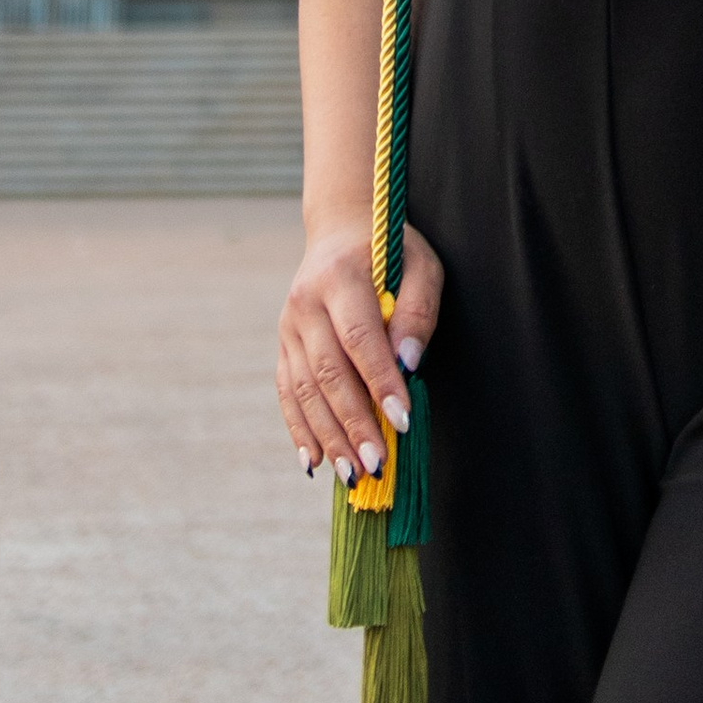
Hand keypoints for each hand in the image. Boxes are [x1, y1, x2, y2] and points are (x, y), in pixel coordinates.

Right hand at [277, 215, 444, 478]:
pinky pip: (287, 393)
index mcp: (340, 276)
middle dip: (353, 423)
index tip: (402, 421)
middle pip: (328, 372)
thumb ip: (419, 308)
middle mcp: (306, 303)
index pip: (360, 338)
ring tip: (352, 474)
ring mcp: (288, 326)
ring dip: (328, 436)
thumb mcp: (420, 263)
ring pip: (304, 390)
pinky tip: (314, 461)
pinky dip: (300, 430)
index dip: (380, 382)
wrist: (340, 227)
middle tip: (377, 464)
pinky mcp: (282, 345)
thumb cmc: (390, 249)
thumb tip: (408, 362)